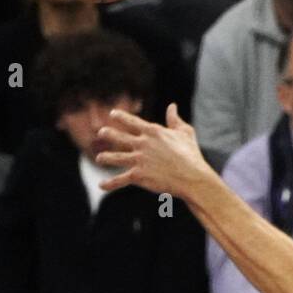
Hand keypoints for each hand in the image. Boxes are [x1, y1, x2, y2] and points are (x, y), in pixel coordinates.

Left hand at [95, 102, 212, 198]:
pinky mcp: (138, 175)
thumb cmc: (192, 156)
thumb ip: (175, 119)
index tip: (112, 114)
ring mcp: (139, 159)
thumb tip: (172, 106)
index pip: (131, 121)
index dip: (120, 117)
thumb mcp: (185, 133)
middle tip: (101, 133)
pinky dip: (110, 183)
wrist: (192, 177)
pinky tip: (102, 185)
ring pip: (115, 157)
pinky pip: (120, 179)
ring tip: (100, 158)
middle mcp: (142, 143)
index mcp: (152, 131)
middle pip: (118, 137)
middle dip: (107, 134)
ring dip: (105, 158)